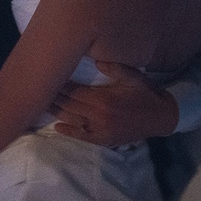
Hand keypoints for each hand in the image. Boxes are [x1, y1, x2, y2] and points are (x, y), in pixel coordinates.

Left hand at [49, 59, 178, 146]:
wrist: (162, 118)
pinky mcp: (104, 140)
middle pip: (70, 106)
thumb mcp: (133, 76)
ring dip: (57, 113)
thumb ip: (114, 68)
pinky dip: (69, 132)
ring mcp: (101, 130)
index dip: (60, 86)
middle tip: (38, 90)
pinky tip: (57, 127)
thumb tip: (96, 60)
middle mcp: (99, 116)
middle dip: (54, 98)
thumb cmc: (146, 94)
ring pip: (73, 121)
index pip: (75, 92)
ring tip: (42, 105)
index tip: (48, 79)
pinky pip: (83, 136)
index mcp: (104, 99)